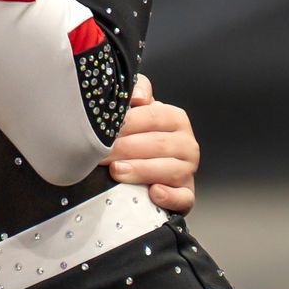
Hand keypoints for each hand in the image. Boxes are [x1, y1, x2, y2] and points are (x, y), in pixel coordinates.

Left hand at [105, 74, 198, 213]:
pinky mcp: (186, 194)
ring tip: (116, 171)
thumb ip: (137, 91)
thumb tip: (138, 96)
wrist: (149, 165)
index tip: (103, 130)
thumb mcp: (138, 108)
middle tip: (100, 154)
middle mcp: (186, 143)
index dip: (127, 123)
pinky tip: (153, 193)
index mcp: (175, 118)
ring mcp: (188, 170)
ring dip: (140, 171)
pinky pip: (183, 197)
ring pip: (169, 170)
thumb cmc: (139, 133)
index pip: (153, 117)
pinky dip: (169, 196)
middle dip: (125, 149)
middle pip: (158, 144)